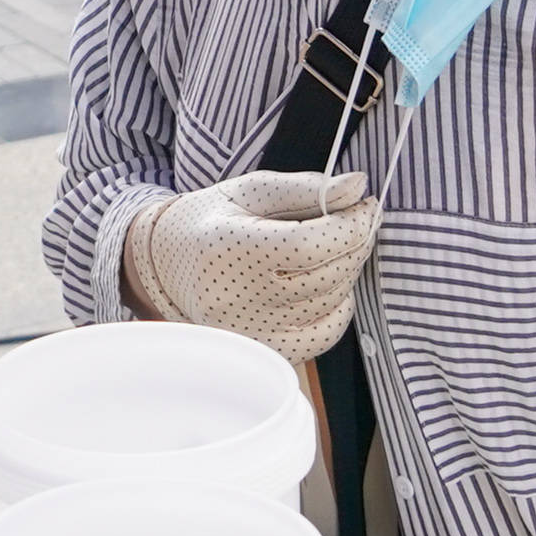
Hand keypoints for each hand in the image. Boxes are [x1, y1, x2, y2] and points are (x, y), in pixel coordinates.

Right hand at [119, 169, 378, 356]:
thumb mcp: (252, 190)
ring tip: (334, 246)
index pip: (308, 245)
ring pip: (331, 302)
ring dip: (348, 271)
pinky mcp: (265, 349)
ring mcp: (251, 330)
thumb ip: (307, 188)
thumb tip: (359, 186)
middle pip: (327, 274)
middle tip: (360, 219)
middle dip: (356, 243)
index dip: (350, 226)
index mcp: (229, 247)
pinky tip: (326, 283)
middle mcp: (237, 297)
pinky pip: (324, 333)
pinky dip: (338, 306)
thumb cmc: (213, 221)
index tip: (367, 206)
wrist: (169, 267)